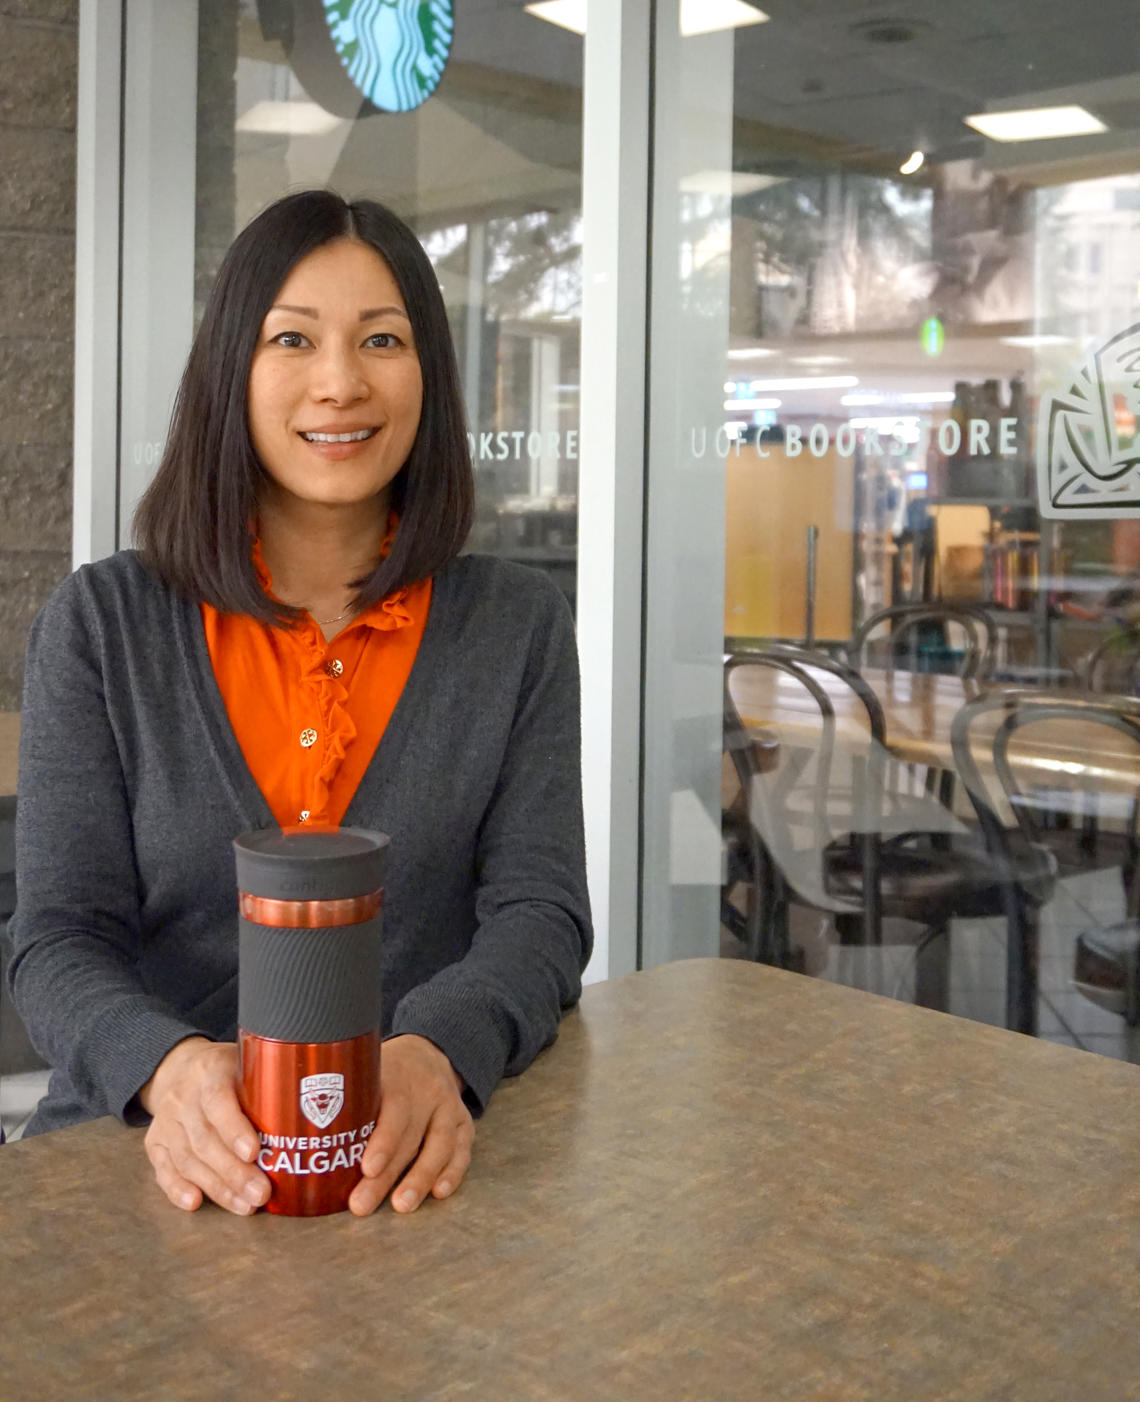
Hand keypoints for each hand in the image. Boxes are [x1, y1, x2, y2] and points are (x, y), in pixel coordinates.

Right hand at [140, 1037, 269, 1216]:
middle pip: (205, 1139)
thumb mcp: (248, 1063)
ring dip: (217, 1187)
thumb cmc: (229, 1072)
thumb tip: (319, 1114)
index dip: (235, 1129)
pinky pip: (163, 1169)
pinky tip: (195, 1202)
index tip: (254, 1152)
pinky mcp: (154, 1142)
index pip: (218, 1101)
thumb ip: (270, 1084)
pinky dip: (177, 1189)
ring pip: (188, 1159)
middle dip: (234, 1172)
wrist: (181, 1068)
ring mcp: (166, 1120)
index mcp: (210, 1071)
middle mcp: (183, 1095)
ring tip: (245, 1205)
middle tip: (260, 1193)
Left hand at [348, 1035, 473, 1216]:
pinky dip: (453, 1171)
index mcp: (397, 1074)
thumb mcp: (364, 1068)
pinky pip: (462, 1149)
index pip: (394, 1107)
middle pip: (409, 1136)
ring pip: (440, 1144)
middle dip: (387, 1175)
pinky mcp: (463, 1121)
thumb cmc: (384, 1072)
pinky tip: (439, 1192)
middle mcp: (427, 1089)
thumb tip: (290, 1134)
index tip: (367, 1168)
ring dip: (420, 1177)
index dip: (382, 1139)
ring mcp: (448, 1105)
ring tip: (402, 1205)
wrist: (427, 1052)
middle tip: (362, 1205)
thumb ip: (339, 1095)